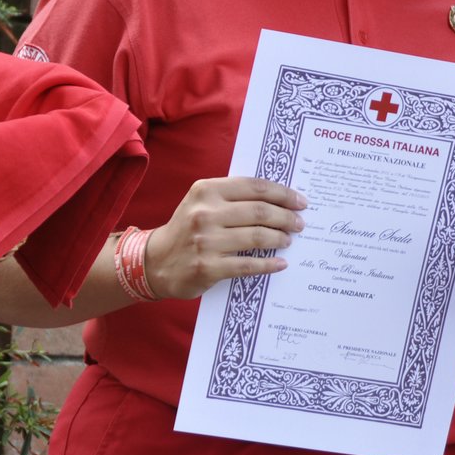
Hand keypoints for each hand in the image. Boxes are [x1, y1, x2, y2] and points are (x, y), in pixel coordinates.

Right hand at [142, 177, 306, 299]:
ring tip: (288, 240)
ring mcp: (206, 241)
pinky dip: (268, 264)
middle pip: (260, 211)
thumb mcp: (203, 202)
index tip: (300, 201)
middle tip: (300, 223)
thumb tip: (278, 198)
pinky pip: (248, 265)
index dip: (282, 194)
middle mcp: (205, 213)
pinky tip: (280, 264)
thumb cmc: (188, 228)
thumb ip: (233, 197)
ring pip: (257, 237)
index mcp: (206, 191)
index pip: (254, 187)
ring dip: (280, 239)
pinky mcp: (208, 267)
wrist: (155, 262)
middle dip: (286, 217)